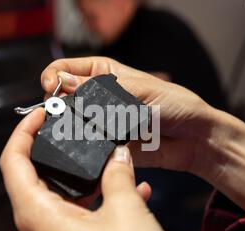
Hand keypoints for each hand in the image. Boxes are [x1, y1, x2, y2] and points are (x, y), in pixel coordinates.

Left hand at [0, 109, 171, 230]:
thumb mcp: (127, 213)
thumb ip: (119, 176)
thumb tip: (119, 155)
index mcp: (38, 215)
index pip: (13, 162)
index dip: (23, 132)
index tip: (41, 114)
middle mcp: (38, 230)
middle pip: (34, 177)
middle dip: (58, 151)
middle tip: (76, 131)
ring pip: (60, 197)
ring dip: (85, 178)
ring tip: (110, 161)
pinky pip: (77, 217)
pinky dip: (98, 202)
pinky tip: (131, 193)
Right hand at [41, 57, 213, 172]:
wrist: (193, 138)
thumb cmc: (173, 104)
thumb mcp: (137, 89)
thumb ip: (99, 91)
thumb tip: (63, 84)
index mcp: (103, 73)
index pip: (65, 69)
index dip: (54, 76)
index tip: (51, 87)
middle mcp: (97, 97)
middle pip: (64, 97)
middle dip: (59, 104)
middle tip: (62, 112)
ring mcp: (100, 121)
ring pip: (72, 123)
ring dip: (70, 127)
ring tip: (77, 130)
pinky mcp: (105, 144)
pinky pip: (85, 145)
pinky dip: (82, 147)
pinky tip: (87, 146)